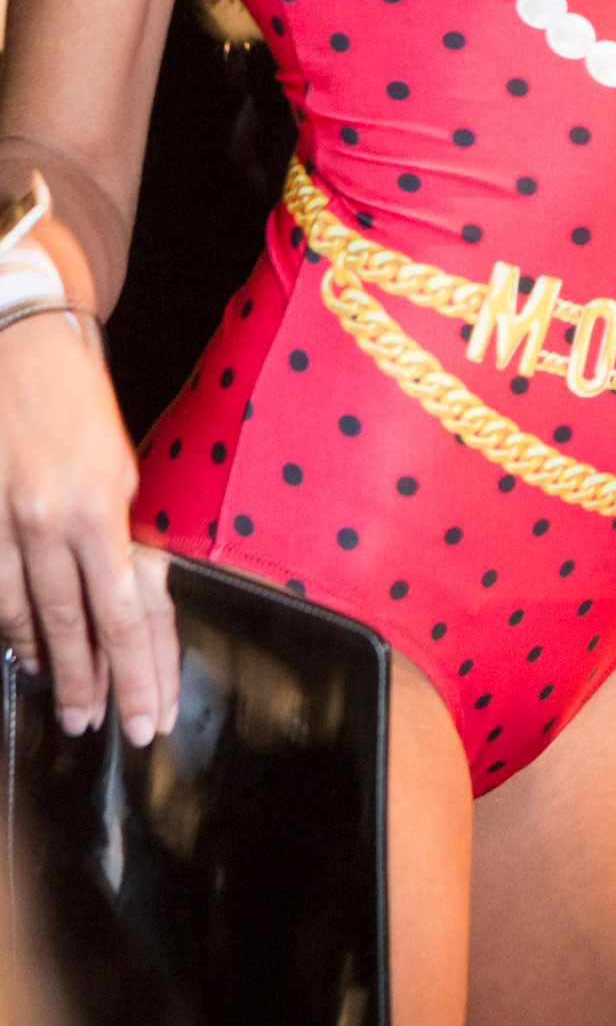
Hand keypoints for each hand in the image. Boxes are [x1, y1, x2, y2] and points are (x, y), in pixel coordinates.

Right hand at [0, 304, 178, 747]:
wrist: (15, 343)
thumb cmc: (77, 400)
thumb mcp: (121, 461)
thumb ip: (123, 529)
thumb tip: (134, 593)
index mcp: (100, 506)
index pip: (128, 612)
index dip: (138, 671)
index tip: (148, 713)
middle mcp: (48, 522)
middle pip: (71, 627)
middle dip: (88, 684)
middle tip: (94, 724)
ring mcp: (0, 523)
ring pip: (18, 617)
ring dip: (41, 658)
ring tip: (57, 687)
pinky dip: (4, 622)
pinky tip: (16, 643)